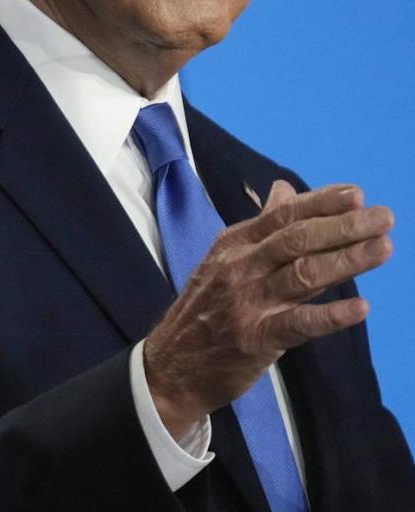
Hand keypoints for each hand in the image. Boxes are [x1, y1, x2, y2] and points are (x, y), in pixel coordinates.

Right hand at [144, 180, 392, 438]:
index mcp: (233, 244)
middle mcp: (239, 266)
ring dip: (346, 260)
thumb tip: (284, 190)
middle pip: (296, 239)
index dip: (320, 203)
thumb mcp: (223, 260)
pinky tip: (360, 308)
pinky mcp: (255, 338)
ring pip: (302, 274)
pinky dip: (330, 315)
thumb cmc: (205, 309)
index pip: (282, 216)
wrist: (171, 364)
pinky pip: (298, 323)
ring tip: (382, 248)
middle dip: (342, 226)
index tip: (357, 193)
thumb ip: (261, 228)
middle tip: (383, 217)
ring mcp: (246, 302)